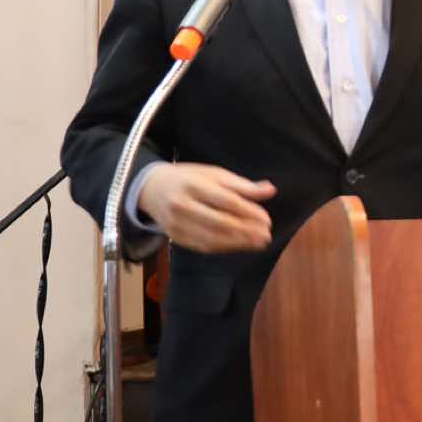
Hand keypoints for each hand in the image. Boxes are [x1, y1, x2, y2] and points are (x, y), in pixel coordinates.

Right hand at [135, 164, 275, 253]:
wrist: (150, 189)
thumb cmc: (188, 178)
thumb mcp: (213, 174)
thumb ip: (241, 184)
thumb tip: (270, 190)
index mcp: (193, 185)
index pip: (226, 201)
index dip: (248, 212)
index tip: (266, 219)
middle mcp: (182, 205)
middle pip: (219, 222)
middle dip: (246, 230)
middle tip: (266, 234)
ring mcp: (176, 224)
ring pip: (212, 238)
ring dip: (239, 243)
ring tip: (259, 242)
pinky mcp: (175, 237)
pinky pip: (203, 246)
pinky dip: (225, 248)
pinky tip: (241, 246)